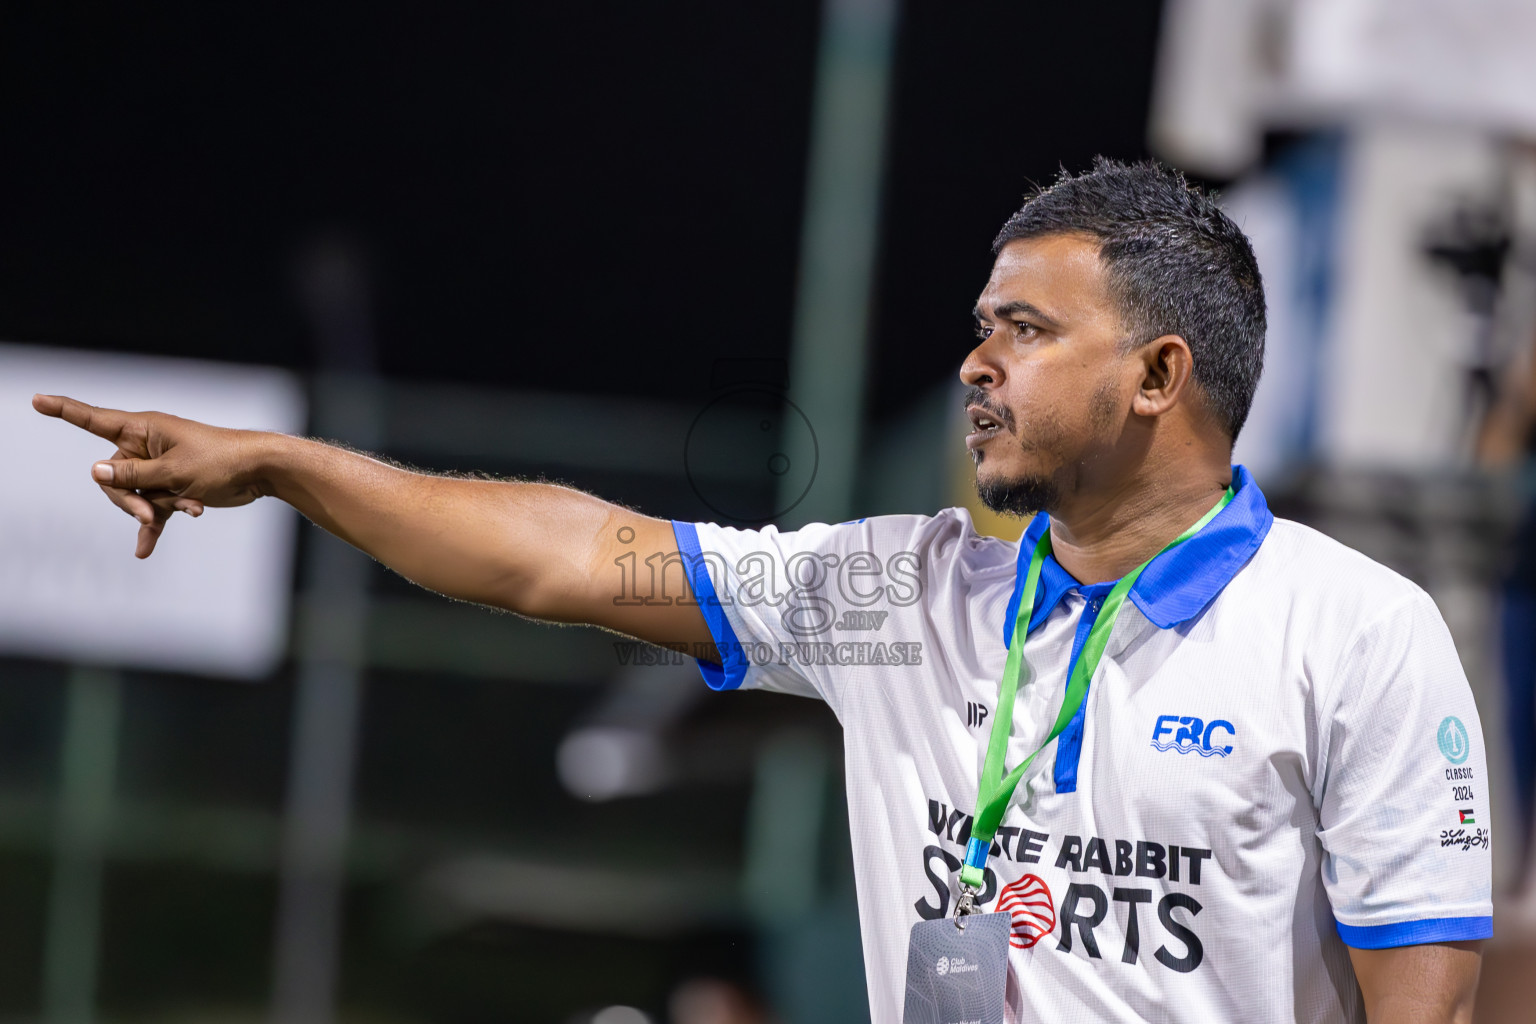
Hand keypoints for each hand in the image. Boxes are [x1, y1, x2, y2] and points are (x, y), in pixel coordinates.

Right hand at [33, 393, 269, 557]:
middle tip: (150, 513)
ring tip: (188, 510)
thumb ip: (133, 475)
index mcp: (143, 429)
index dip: (64, 411)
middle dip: (129, 499)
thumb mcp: (174, 471)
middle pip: (113, 477)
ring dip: (155, 509)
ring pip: (134, 496)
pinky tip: (144, 550)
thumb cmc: (221, 461)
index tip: (37, 400)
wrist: (260, 473)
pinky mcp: (172, 488)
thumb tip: (95, 470)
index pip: (94, 419)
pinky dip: (154, 525)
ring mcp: (159, 468)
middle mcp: (147, 446)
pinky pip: (153, 508)